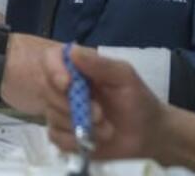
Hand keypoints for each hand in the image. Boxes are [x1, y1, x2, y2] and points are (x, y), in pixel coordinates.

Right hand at [41, 45, 163, 161]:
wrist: (147, 135)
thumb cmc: (138, 100)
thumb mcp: (125, 77)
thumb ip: (100, 64)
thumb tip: (71, 52)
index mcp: (78, 68)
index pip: (51, 60)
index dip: (53, 70)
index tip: (67, 84)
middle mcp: (66, 87)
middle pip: (48, 90)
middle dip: (72, 106)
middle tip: (100, 115)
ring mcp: (63, 111)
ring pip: (52, 115)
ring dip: (79, 126)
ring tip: (106, 130)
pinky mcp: (64, 134)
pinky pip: (55, 137)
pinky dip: (72, 141)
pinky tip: (92, 142)